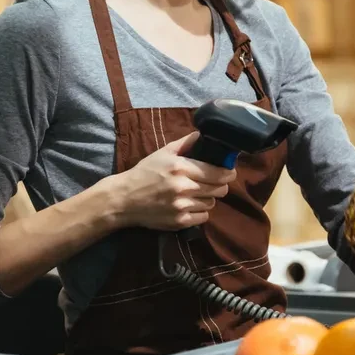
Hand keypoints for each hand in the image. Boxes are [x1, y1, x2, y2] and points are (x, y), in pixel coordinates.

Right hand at [103, 132, 237, 231]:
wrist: (124, 199)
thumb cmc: (144, 173)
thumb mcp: (163, 153)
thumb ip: (185, 143)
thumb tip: (203, 134)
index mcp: (181, 167)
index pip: (217, 172)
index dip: (228, 173)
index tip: (229, 172)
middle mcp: (183, 187)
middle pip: (219, 189)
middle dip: (220, 185)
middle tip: (214, 183)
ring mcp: (182, 206)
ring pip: (211, 203)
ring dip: (208, 198)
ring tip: (197, 194)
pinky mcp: (179, 221)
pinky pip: (203, 217)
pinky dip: (200, 212)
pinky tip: (190, 205)